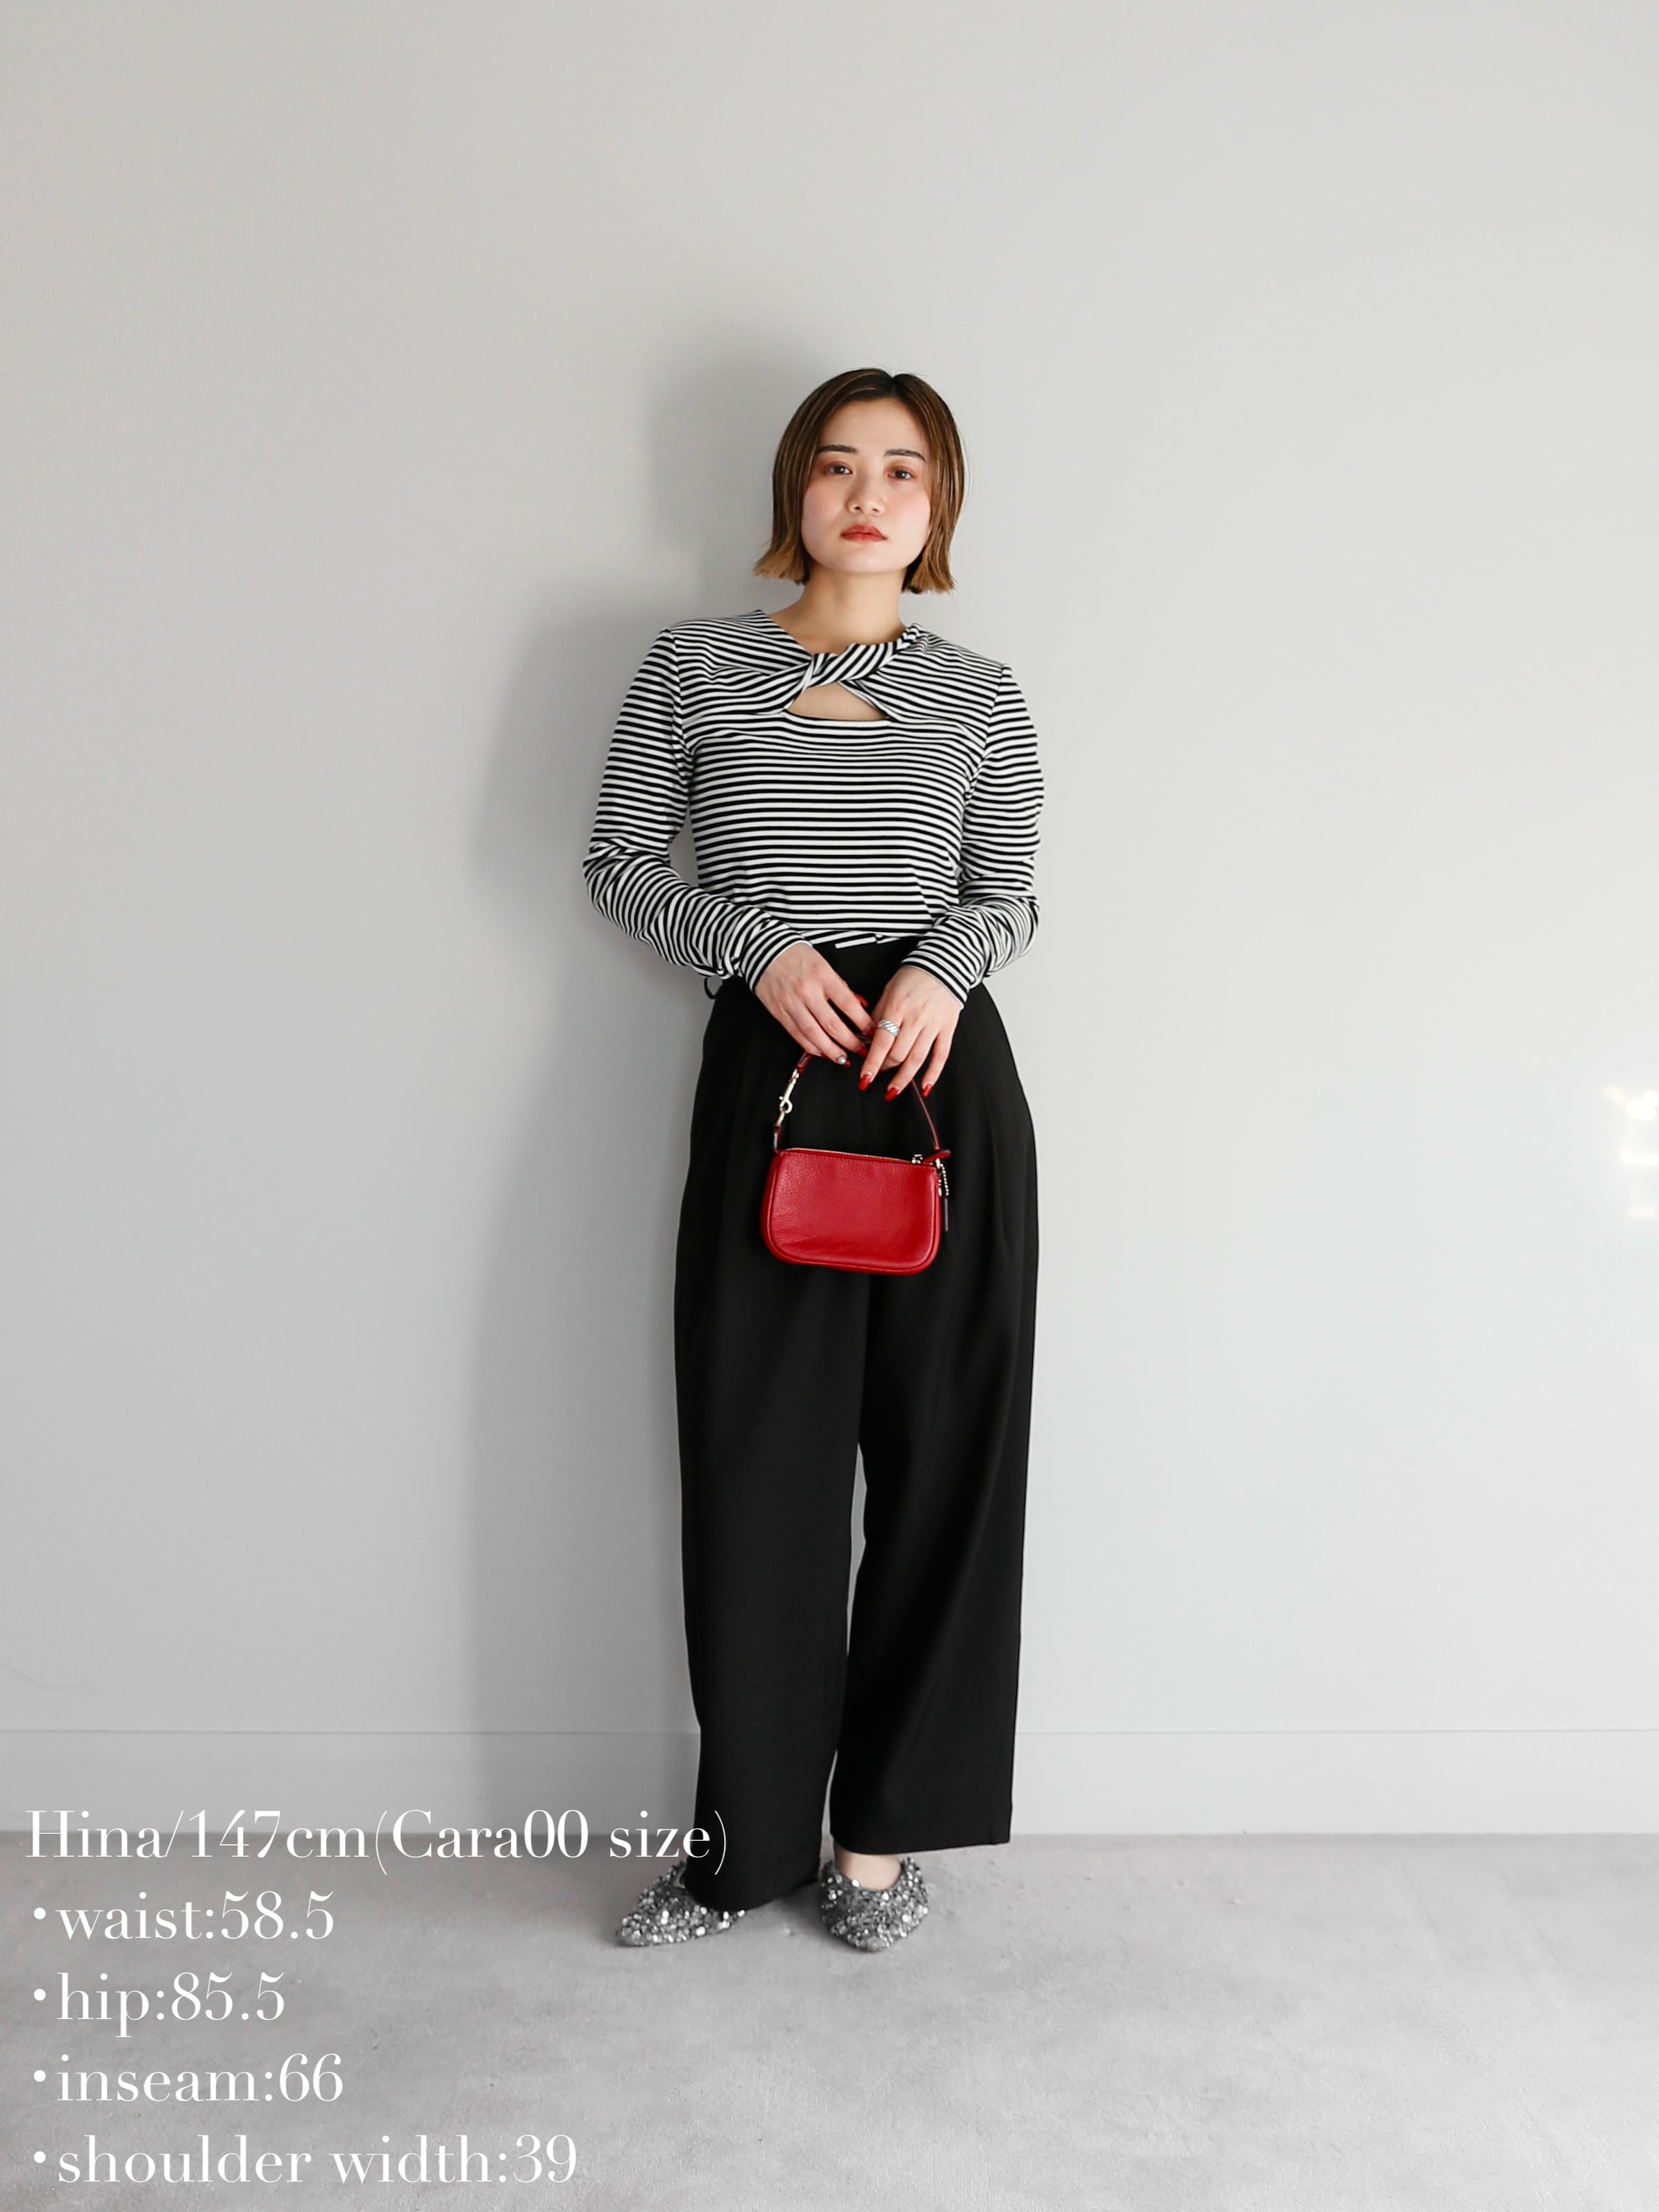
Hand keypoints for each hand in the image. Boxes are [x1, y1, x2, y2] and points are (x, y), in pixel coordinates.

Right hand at [753, 943, 873, 1064]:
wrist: (764, 950)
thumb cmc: (796, 955)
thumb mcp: (824, 963)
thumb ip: (840, 986)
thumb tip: (859, 1006)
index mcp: (822, 976)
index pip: (848, 1004)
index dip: (862, 1022)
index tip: (872, 1032)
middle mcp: (807, 991)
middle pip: (832, 1024)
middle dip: (849, 1042)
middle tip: (861, 1051)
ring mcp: (791, 1003)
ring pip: (814, 1034)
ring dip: (830, 1051)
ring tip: (842, 1059)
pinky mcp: (779, 1011)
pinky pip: (797, 1034)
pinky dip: (810, 1046)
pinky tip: (821, 1052)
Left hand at [857, 965, 960, 1098]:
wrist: (944, 963)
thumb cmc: (913, 976)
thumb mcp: (888, 990)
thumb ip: (878, 1015)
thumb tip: (867, 1039)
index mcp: (898, 1007)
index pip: (882, 1042)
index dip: (872, 1064)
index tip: (864, 1079)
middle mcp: (916, 1018)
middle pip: (898, 1054)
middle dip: (884, 1069)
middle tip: (876, 1076)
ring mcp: (934, 1025)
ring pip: (917, 1059)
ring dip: (904, 1078)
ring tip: (893, 1091)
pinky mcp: (948, 1029)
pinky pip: (941, 1056)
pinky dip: (933, 1074)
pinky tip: (925, 1087)